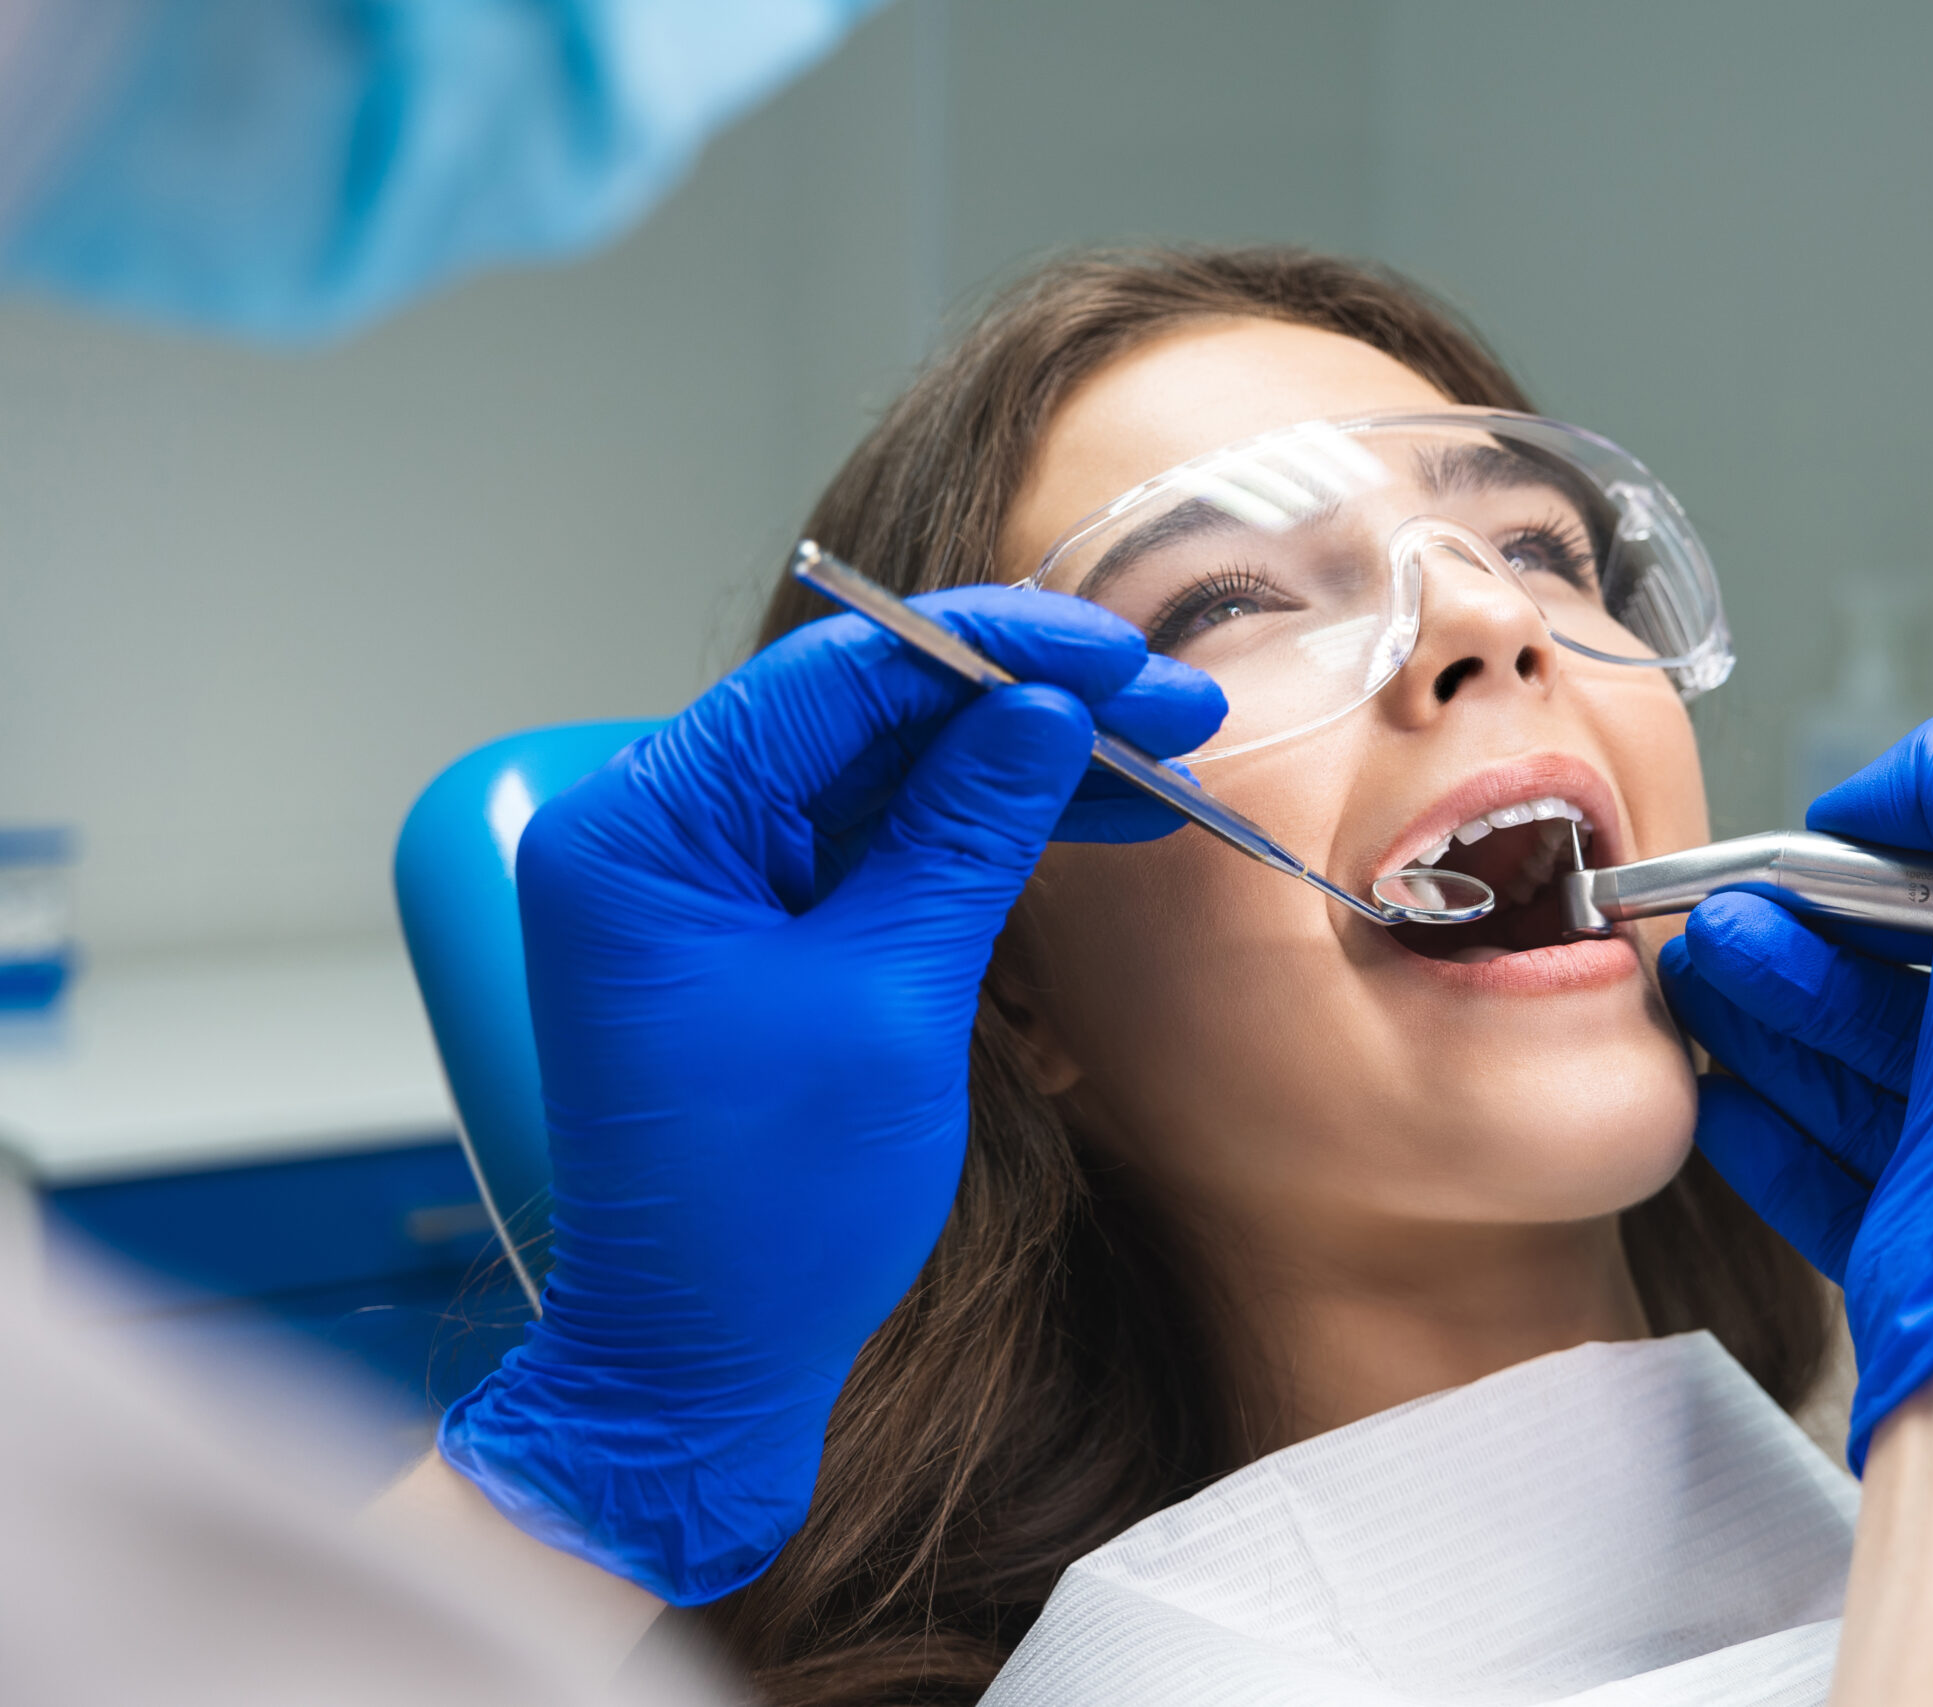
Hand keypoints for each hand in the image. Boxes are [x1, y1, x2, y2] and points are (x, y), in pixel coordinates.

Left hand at [438, 587, 1223, 1603]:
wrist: (701, 1361)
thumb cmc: (765, 1209)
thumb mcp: (890, 999)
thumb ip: (964, 835)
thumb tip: (1046, 710)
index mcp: (646, 829)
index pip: (836, 677)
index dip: (993, 650)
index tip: (1118, 652)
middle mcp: (661, 830)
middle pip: (867, 711)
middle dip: (1027, 703)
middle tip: (1173, 700)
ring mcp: (711, 878)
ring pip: (888, 770)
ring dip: (1022, 763)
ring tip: (1162, 757)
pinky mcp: (760, 925)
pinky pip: (879, 840)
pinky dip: (980, 829)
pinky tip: (1092, 812)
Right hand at [1657, 713, 1932, 1472]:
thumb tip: (1875, 795)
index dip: (1885, 875)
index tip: (1806, 861)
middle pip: (1900, 986)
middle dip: (1796, 939)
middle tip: (1720, 916)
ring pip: (1849, 1072)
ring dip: (1761, 1016)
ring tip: (1694, 977)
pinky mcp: (1917, 1239)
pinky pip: (1819, 1173)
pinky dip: (1758, 1129)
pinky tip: (1718, 1094)